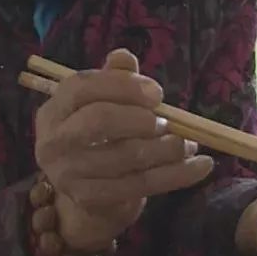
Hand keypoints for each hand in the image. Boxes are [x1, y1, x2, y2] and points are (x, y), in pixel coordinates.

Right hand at [34, 49, 214, 252]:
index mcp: (55, 108)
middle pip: (99, 120)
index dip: (123, 85)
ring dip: (167, 148)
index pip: (83, 87)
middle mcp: (54, 141)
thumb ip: (115, 78)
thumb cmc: (99, 136)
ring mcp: (69, 174)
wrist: (88, 192)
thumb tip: (124, 56)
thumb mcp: (103, 103)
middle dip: (142, 118)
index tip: (157, 94)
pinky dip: (178, 174)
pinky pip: (143, 184)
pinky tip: (201, 165)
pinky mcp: (92, 199)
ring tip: (189, 143)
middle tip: (169, 121)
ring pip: (127, 156)